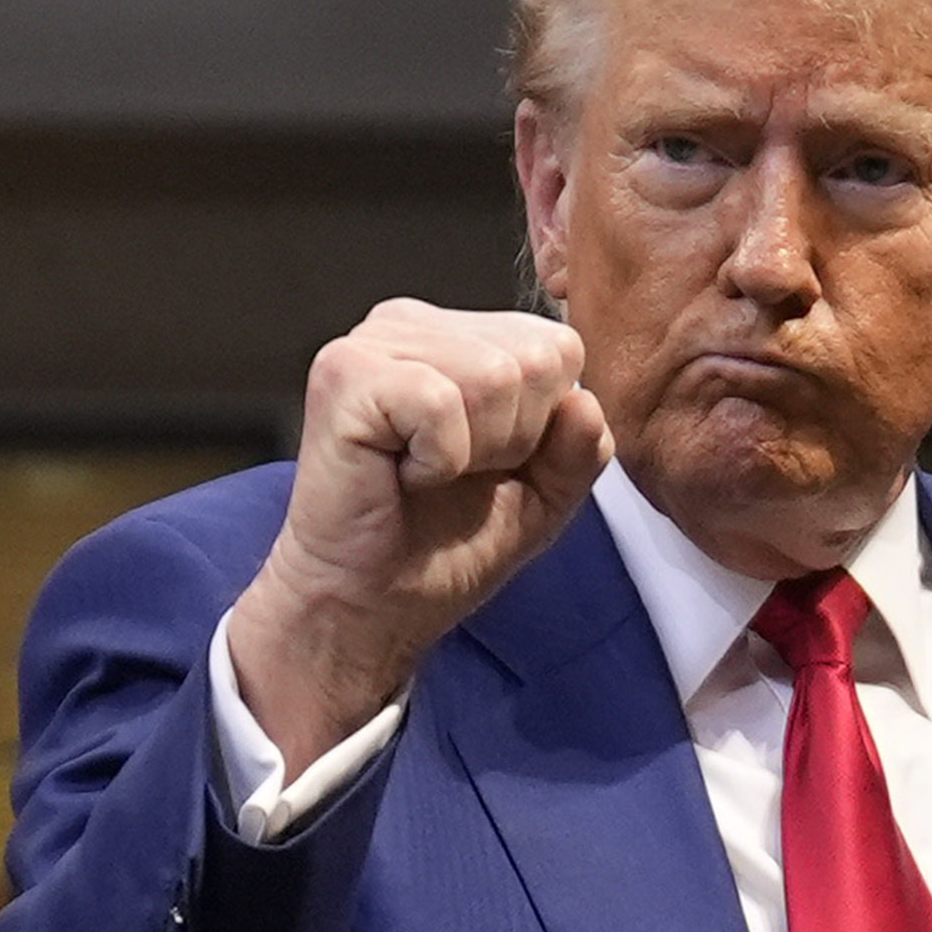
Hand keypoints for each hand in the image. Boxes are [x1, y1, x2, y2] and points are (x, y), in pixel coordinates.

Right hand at [228, 299, 612, 771]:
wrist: (370, 606)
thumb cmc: (440, 548)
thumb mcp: (543, 497)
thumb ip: (582, 448)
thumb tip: (585, 401)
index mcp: (459, 337)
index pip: (560, 346)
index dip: (546, 424)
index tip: (489, 464)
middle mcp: (414, 325)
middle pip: (537, 358)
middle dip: (516, 438)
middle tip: (455, 474)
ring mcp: (375, 342)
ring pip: (495, 377)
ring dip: (476, 452)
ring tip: (428, 474)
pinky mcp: (346, 373)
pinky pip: (443, 402)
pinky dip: (439, 459)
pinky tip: (401, 473)